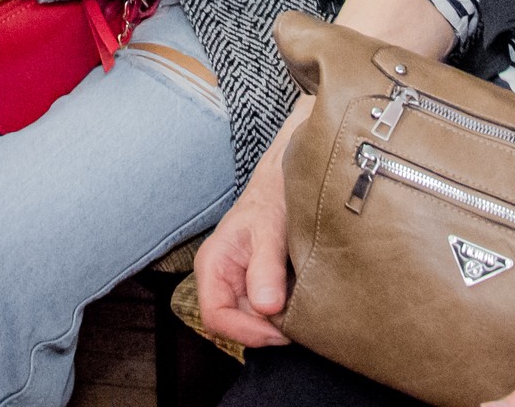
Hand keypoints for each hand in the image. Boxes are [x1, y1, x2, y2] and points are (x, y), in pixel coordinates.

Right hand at [195, 159, 296, 348]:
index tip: (281, 332)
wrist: (285, 182)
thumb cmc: (272, 198)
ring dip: (276, 322)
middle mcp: (220, 279)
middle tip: (299, 323)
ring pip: (252, 321)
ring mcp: (237, 285)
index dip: (246, 331)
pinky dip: (282, 313)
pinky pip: (264, 312)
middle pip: (235, 324)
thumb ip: (266, 268)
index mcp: (212, 265)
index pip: (216, 316)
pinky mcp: (255, 287)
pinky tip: (299, 302)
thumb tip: (267, 307)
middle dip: (266, 329)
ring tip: (301, 309)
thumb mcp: (270, 229)